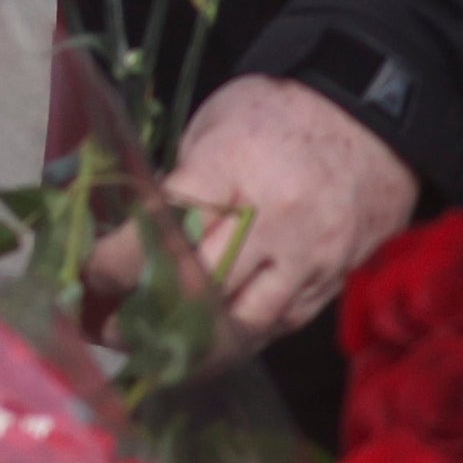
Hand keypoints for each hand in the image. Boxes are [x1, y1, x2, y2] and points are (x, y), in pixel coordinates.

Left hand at [93, 73, 418, 344]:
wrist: (374, 115)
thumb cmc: (278, 111)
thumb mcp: (212, 126)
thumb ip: (178, 182)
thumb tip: (130, 233)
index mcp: (231, 169)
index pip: (161, 229)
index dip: (117, 262)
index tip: (87, 276)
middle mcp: (274, 221)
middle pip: (200, 287)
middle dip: (144, 315)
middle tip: (105, 328)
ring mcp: (310, 256)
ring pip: (245, 321)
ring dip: (193, 344)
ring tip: (153, 351)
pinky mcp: (335, 277)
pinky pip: (283, 323)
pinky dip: (241, 335)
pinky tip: (208, 342)